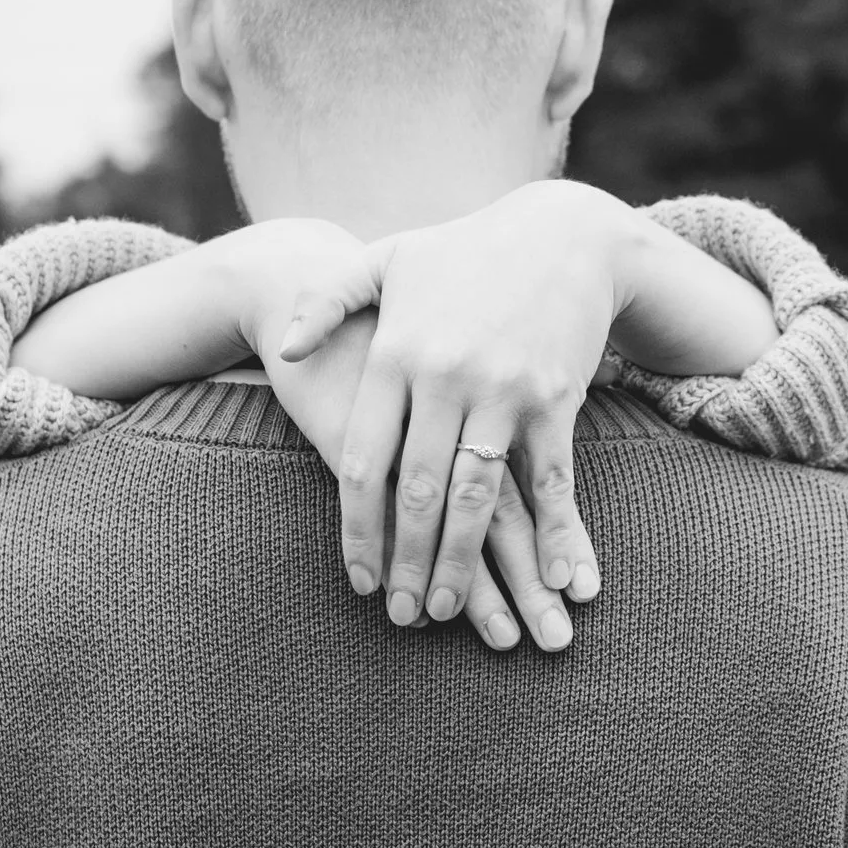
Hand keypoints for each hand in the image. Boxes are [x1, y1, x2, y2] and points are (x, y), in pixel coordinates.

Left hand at [279, 180, 635, 643]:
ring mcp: (504, 388)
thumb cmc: (466, 249)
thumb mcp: (388, 259)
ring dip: (462, 561)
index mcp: (397, 352)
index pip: (365, 459)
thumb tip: (282, 352)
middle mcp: (446, 375)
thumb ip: (327, 302)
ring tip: (447, 608)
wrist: (565, 231)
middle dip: (406, 561)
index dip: (357, 528)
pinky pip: (550, 479)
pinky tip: (552, 578)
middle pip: (417, 489)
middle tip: (400, 616)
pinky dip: (555, 533)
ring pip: (476, 493)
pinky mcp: (556, 396)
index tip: (357, 578)